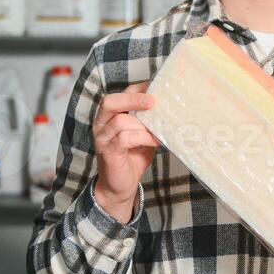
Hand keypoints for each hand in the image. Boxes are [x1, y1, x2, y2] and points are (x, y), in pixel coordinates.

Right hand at [93, 82, 158, 221]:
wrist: (120, 186)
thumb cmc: (132, 158)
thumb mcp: (144, 134)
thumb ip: (150, 121)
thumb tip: (171, 108)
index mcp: (111, 115)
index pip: (122, 93)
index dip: (140, 88)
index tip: (159, 87)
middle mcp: (102, 123)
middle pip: (111, 101)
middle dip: (133, 99)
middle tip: (153, 102)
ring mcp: (103, 137)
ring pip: (120, 121)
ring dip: (143, 125)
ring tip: (157, 132)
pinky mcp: (108, 151)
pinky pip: (124, 138)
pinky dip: (142, 138)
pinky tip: (153, 142)